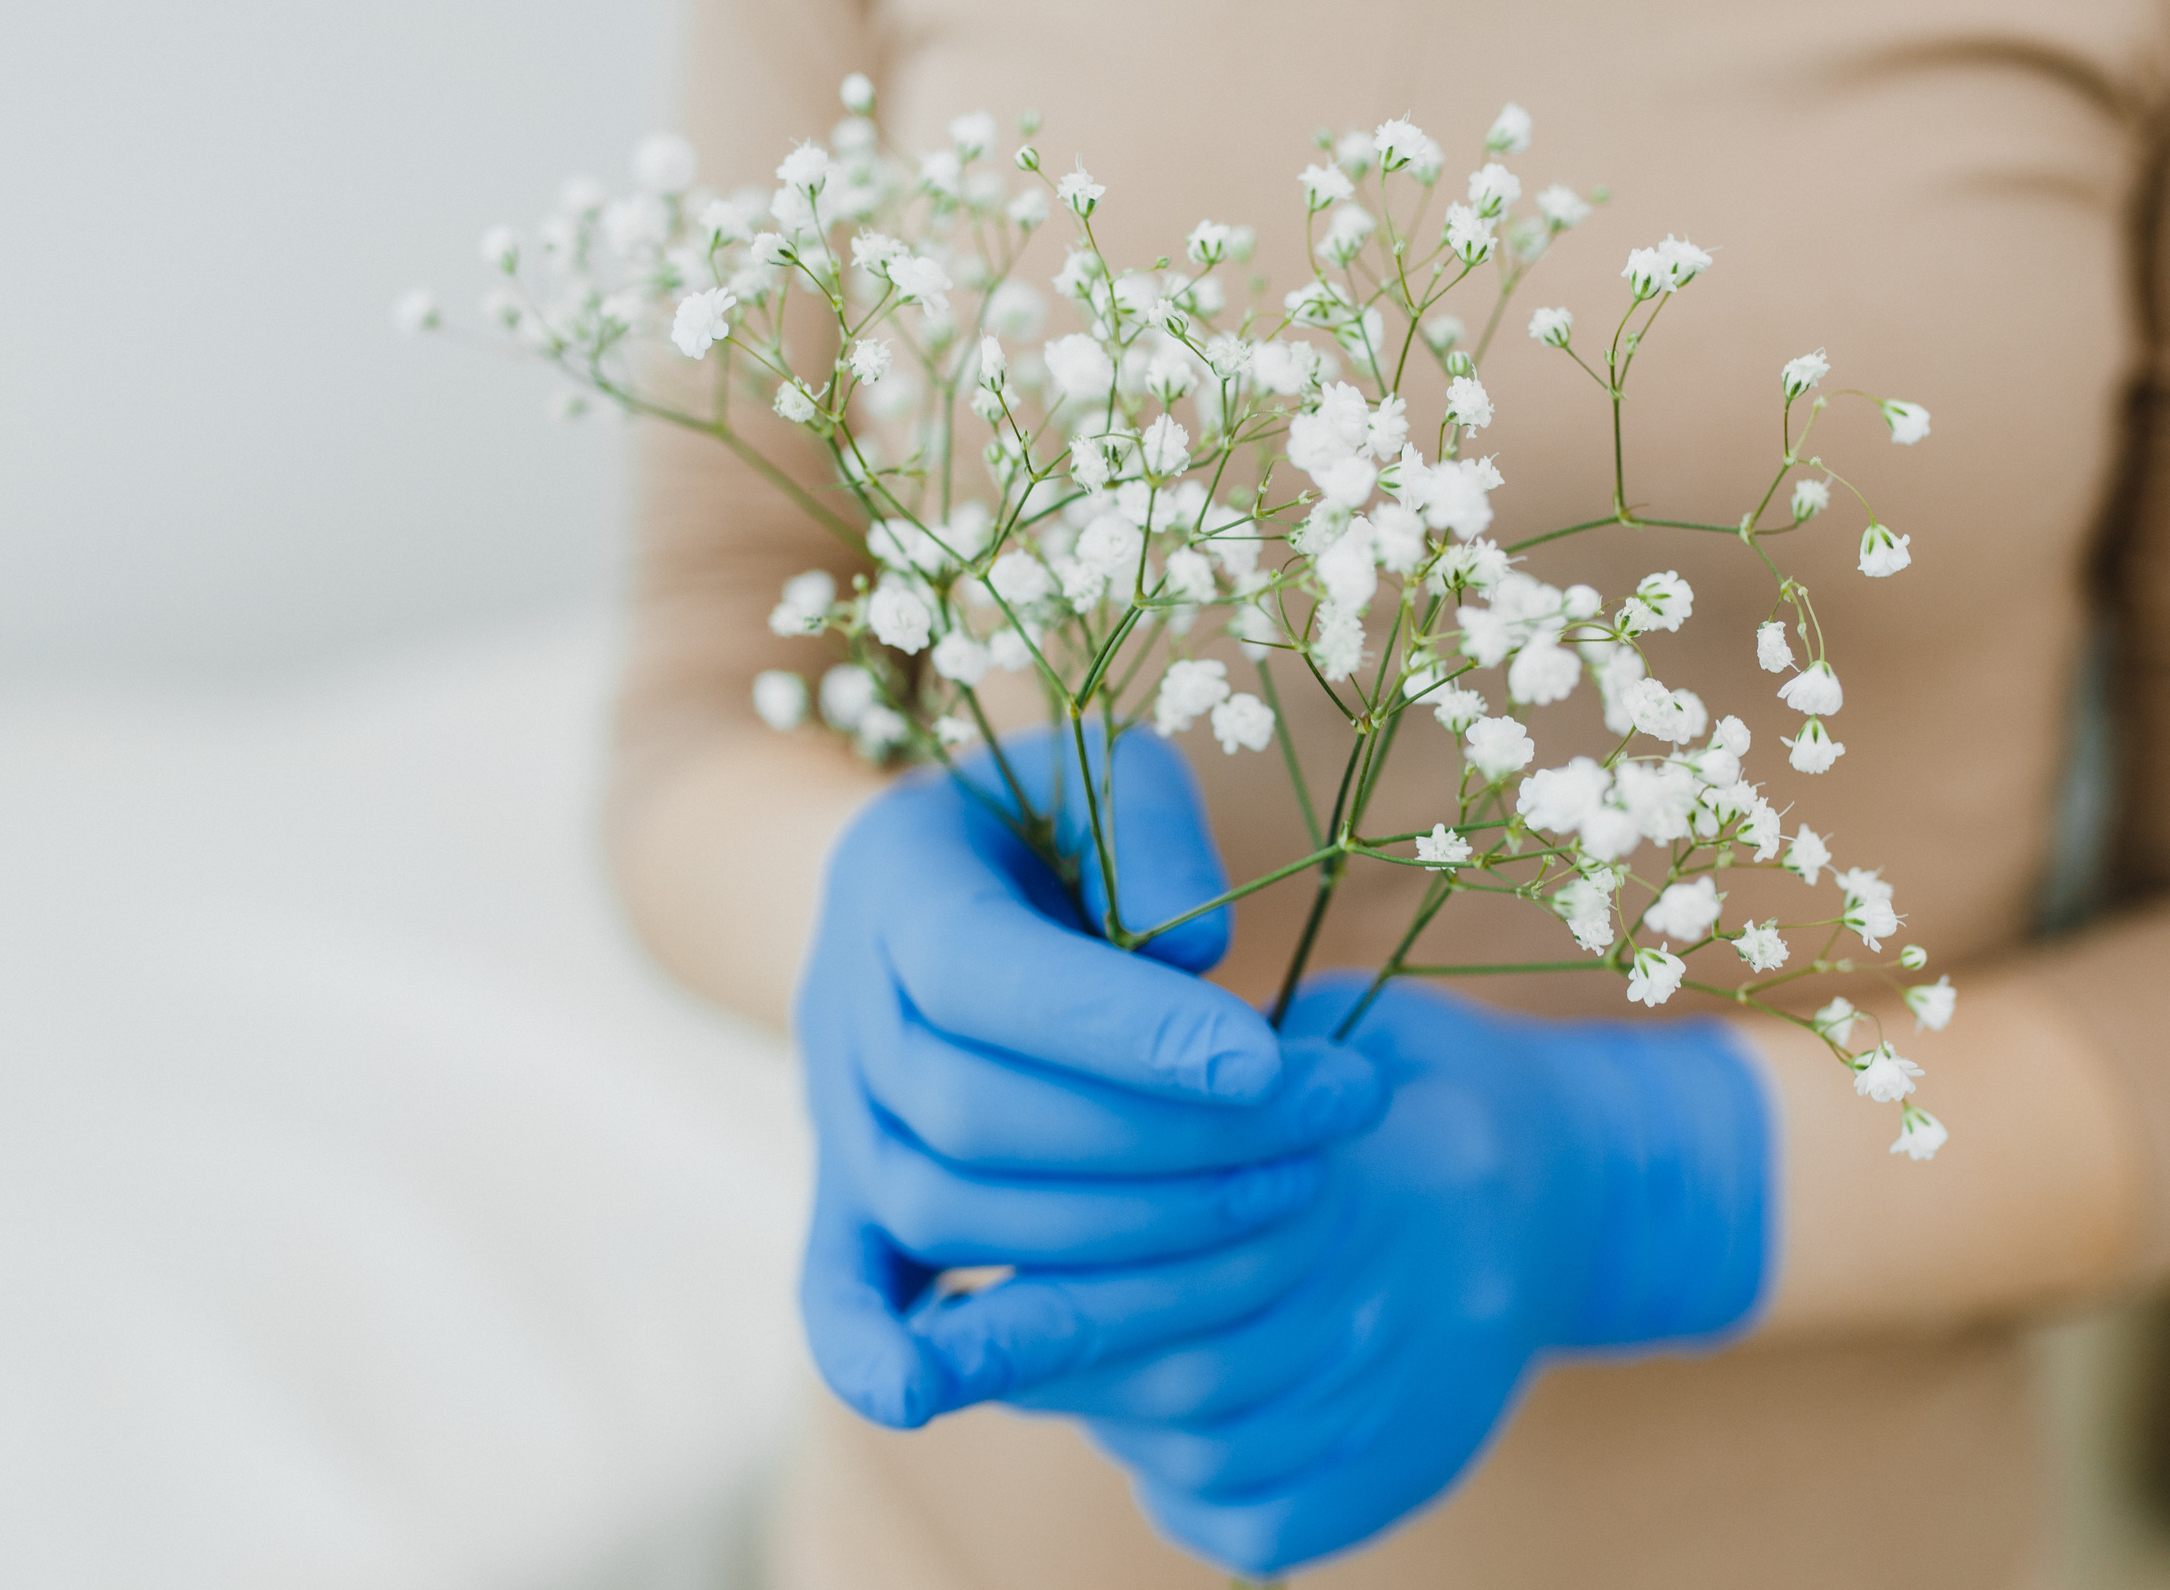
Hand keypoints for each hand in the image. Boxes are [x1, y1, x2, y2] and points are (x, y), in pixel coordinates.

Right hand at [796, 730, 1389, 1429]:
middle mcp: (839, 999)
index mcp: (891, 873)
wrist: (950, 883)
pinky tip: (929, 1398)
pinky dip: (869, 1352)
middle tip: (1335, 1115)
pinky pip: (834, 1291)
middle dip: (1170, 1134)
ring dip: (1125, 1227)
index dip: (1119, 1029)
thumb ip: (1146, 831)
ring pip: (948, 1206)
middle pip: (976, 1109)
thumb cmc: (1058, 824)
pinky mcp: (849, 1198)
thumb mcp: (1105, 772)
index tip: (1266, 1063)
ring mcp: (834, 1112)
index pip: (982, 972)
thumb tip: (1194, 952)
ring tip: (1294, 1190)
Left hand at [972, 972, 1773, 1575]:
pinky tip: (1154, 1425)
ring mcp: (1392, 1406)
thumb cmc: (1402, 1091)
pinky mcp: (1394, 1478)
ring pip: (1193, 1443)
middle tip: (946, 1337)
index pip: (1164, 1246)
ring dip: (1101, 1405)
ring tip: (1057, 1353)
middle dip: (1045, 1350)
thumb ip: (1206, 1100)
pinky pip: (1247, 1519)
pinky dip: (1177, 1482)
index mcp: (1351, 1185)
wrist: (1571, 1187)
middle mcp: (1379, 1308)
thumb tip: (1039, 1127)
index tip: (946, 1280)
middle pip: (1166, 1360)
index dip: (1048, 1267)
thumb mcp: (1321, 1045)